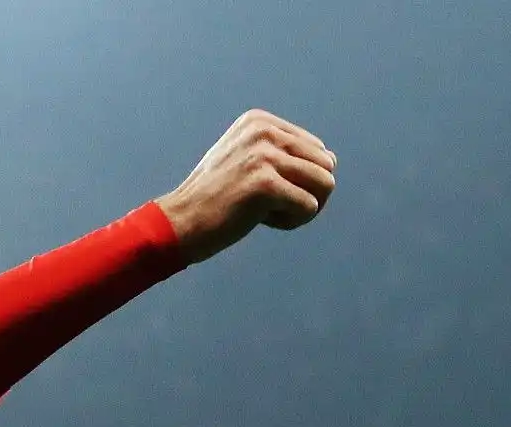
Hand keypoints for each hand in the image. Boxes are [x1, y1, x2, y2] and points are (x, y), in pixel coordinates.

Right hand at [155, 108, 337, 264]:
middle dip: (307, 192)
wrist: (179, 222)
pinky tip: (261, 221)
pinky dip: (292, 222)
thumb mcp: (244, 159)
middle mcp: (263, 131)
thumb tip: (332, 159)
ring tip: (268, 212)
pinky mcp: (265, 184)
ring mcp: (264, 156)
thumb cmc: (214, 199)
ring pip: (325, 185)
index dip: (298, 179)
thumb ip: (282, 152)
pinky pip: (310, 207)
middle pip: (327, 165)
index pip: (317, 149)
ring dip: (302, 208)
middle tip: (271, 205)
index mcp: (259, 121)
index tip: (262, 190)